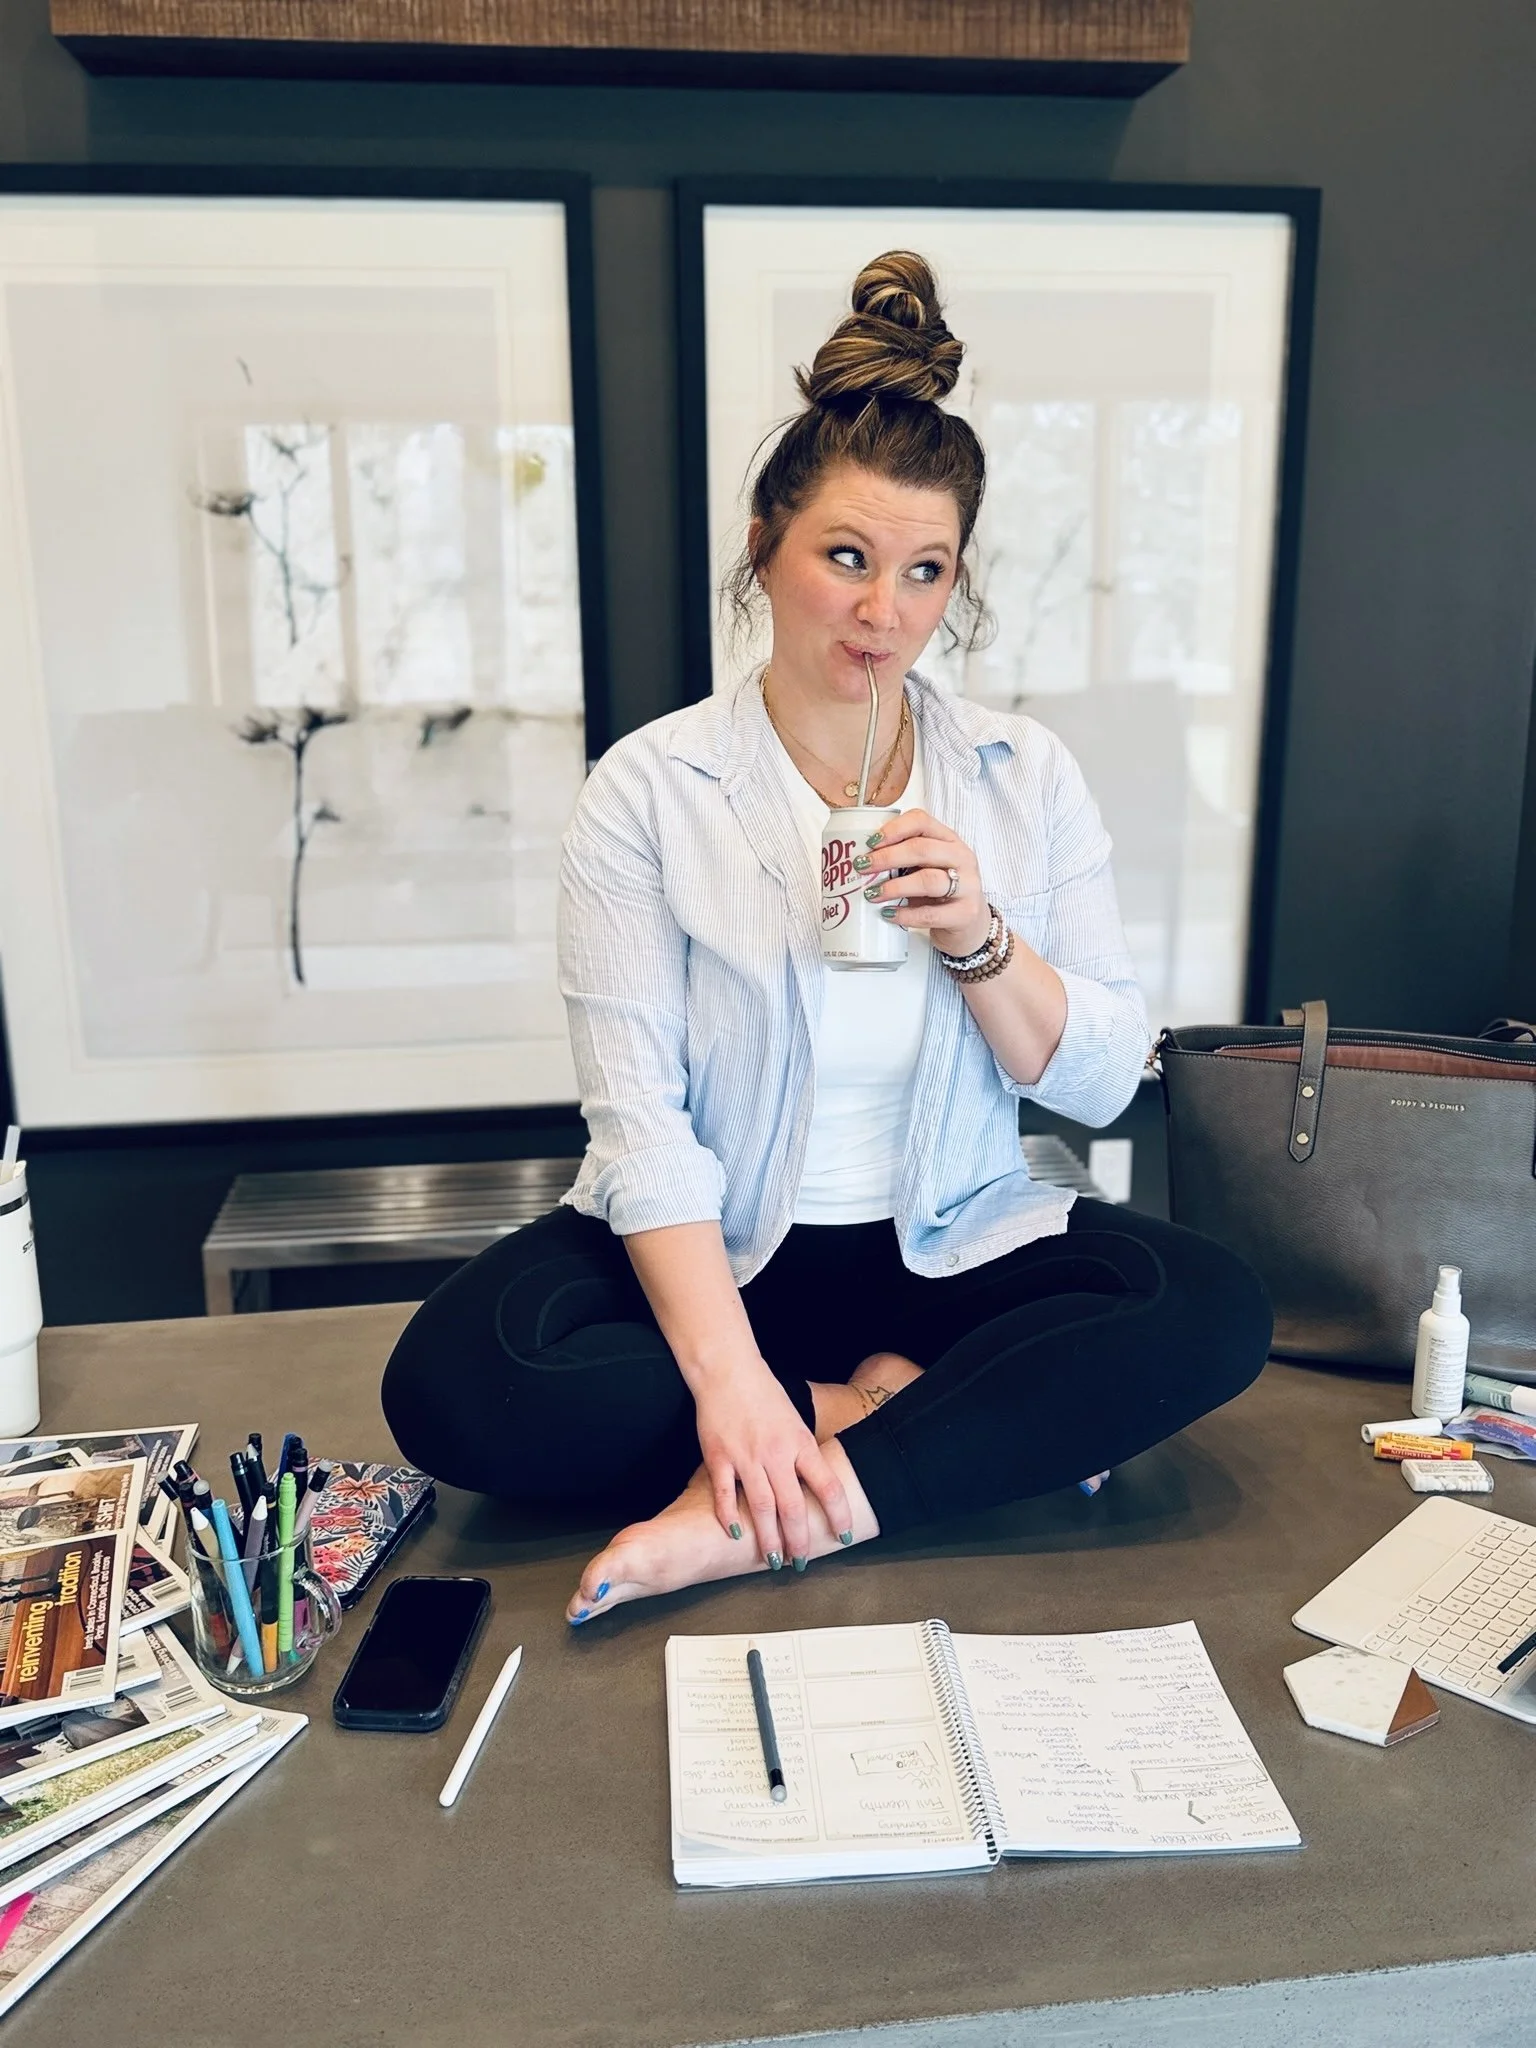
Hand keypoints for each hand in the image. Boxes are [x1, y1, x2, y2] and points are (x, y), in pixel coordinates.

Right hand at [692, 1359, 853, 1564]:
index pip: (828, 1487)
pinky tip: (735, 1535)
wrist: (728, 1370)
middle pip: (793, 1508)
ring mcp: (746, 1457)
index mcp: (801, 1444)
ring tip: (773, 1561)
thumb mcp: (795, 1422)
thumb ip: (802, 1453)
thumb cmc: (764, 1394)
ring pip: (761, 1508)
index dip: (839, 1516)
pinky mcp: (718, 1457)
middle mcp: (776, 1454)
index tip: (844, 1537)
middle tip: (801, 1563)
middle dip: (799, 1541)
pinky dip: (729, 1517)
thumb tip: (814, 1485)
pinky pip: (724, 1494)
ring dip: (768, 1539)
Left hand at [852, 809, 990, 957]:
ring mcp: (967, 886)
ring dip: (894, 886)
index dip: (893, 829)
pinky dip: (905, 914)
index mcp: (948, 840)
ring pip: (928, 880)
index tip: (870, 842)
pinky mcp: (964, 913)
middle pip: (922, 849)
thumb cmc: (941, 893)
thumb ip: (903, 859)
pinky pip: (931, 913)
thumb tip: (861, 859)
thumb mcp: (927, 868)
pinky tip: (888, 914)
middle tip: (863, 867)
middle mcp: (961, 858)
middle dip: (887, 857)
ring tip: (872, 893)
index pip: (921, 821)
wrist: (971, 924)